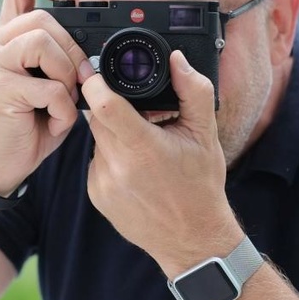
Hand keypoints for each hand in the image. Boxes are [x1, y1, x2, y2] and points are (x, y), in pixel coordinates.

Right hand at [0, 0, 93, 195]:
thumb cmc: (27, 124)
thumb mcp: (47, 84)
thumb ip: (60, 59)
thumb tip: (93, 49)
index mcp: (5, 38)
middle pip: (43, 19)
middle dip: (71, 51)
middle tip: (77, 82)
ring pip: (42, 43)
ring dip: (66, 76)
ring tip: (62, 101)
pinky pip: (49, 88)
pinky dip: (63, 110)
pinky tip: (53, 123)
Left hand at [82, 50, 241, 274]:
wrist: (191, 239)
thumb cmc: (200, 186)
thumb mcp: (205, 135)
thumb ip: (192, 91)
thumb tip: (177, 60)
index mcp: (143, 148)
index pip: (105, 105)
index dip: (96, 82)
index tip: (93, 70)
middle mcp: (117, 167)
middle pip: (98, 117)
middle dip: (114, 108)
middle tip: (139, 114)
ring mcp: (103, 183)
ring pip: (98, 139)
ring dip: (114, 134)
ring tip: (143, 147)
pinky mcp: (96, 195)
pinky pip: (96, 161)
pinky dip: (111, 156)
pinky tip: (134, 168)